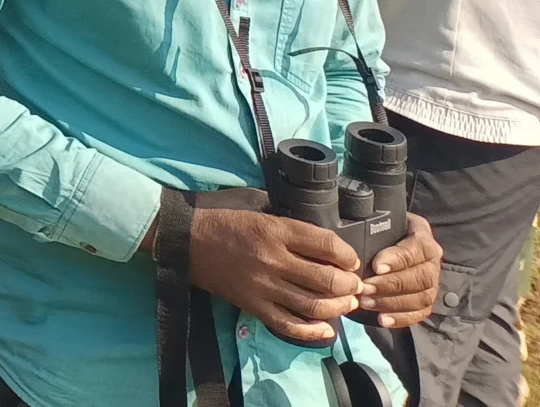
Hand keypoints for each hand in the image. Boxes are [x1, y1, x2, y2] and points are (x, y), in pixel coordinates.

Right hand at [185, 205, 360, 345]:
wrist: (185, 239)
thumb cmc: (222, 220)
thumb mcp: (256, 209)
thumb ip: (287, 222)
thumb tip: (321, 238)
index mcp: (275, 230)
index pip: (327, 245)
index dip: (347, 255)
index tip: (350, 259)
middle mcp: (273, 259)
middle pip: (327, 279)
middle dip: (350, 284)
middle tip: (354, 284)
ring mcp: (263, 286)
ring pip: (315, 305)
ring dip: (338, 307)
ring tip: (345, 302)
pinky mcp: (253, 305)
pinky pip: (289, 325)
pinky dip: (312, 331)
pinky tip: (326, 328)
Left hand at [357, 213, 441, 331]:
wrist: (393, 241)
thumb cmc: (381, 229)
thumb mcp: (379, 221)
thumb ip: (372, 226)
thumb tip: (351, 236)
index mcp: (422, 236)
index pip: (416, 249)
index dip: (397, 259)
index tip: (375, 266)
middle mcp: (433, 261)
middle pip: (420, 277)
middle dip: (391, 285)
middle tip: (364, 288)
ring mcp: (433, 282)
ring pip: (422, 297)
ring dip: (392, 303)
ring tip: (366, 303)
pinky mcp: (428, 301)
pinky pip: (421, 313)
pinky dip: (402, 318)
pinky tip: (382, 319)